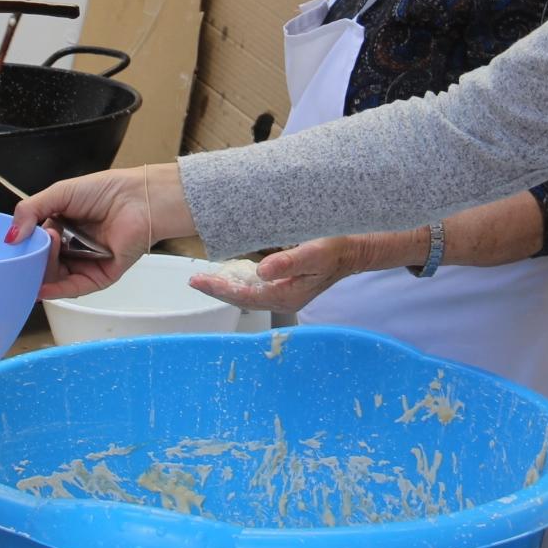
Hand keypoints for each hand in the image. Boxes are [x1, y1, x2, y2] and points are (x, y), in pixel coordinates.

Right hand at [9, 163, 190, 297]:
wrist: (140, 199)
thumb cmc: (106, 191)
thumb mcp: (60, 194)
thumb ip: (31, 211)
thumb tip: (9, 237)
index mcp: (61, 227)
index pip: (35, 243)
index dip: (23, 246)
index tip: (10, 245)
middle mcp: (72, 248)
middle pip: (42, 263)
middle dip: (31, 260)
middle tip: (27, 250)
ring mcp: (85, 264)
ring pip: (55, 277)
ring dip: (43, 270)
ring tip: (42, 252)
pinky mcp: (100, 277)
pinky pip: (75, 288)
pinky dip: (56, 290)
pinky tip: (40, 288)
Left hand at [189, 231, 417, 312]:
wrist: (354, 250)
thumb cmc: (336, 249)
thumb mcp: (314, 253)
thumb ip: (288, 262)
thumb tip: (260, 272)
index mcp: (286, 294)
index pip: (244, 296)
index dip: (219, 289)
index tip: (198, 280)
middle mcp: (281, 296)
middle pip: (241, 297)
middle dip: (216, 289)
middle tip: (193, 279)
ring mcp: (282, 290)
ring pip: (246, 291)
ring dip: (225, 285)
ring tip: (203, 277)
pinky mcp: (283, 280)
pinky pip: (254, 284)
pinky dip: (238, 279)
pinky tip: (228, 271)